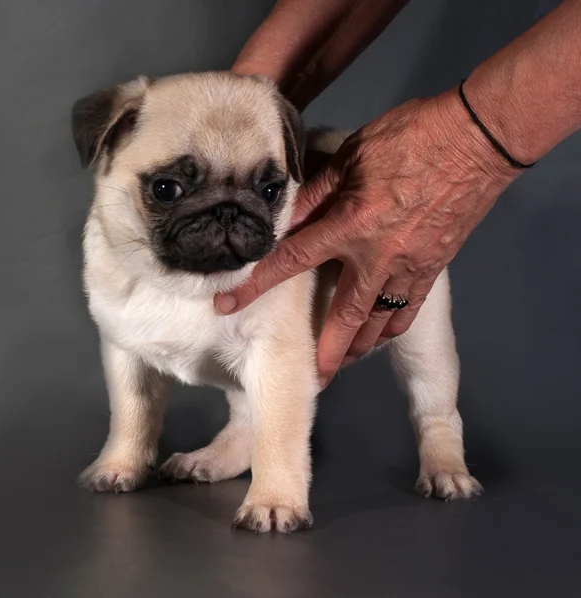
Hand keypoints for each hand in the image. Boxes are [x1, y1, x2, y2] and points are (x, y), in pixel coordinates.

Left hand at [215, 87, 518, 383]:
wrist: (479, 140)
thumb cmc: (413, 136)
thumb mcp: (352, 155)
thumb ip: (316, 192)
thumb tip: (284, 215)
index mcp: (350, 224)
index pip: (291, 260)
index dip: (256, 284)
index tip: (228, 305)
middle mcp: (377, 256)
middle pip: (344, 315)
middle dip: (327, 351)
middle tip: (315, 379)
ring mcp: (409, 267)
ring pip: (379, 320)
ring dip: (360, 346)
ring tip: (344, 363)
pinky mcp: (434, 267)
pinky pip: (410, 308)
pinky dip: (393, 327)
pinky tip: (382, 335)